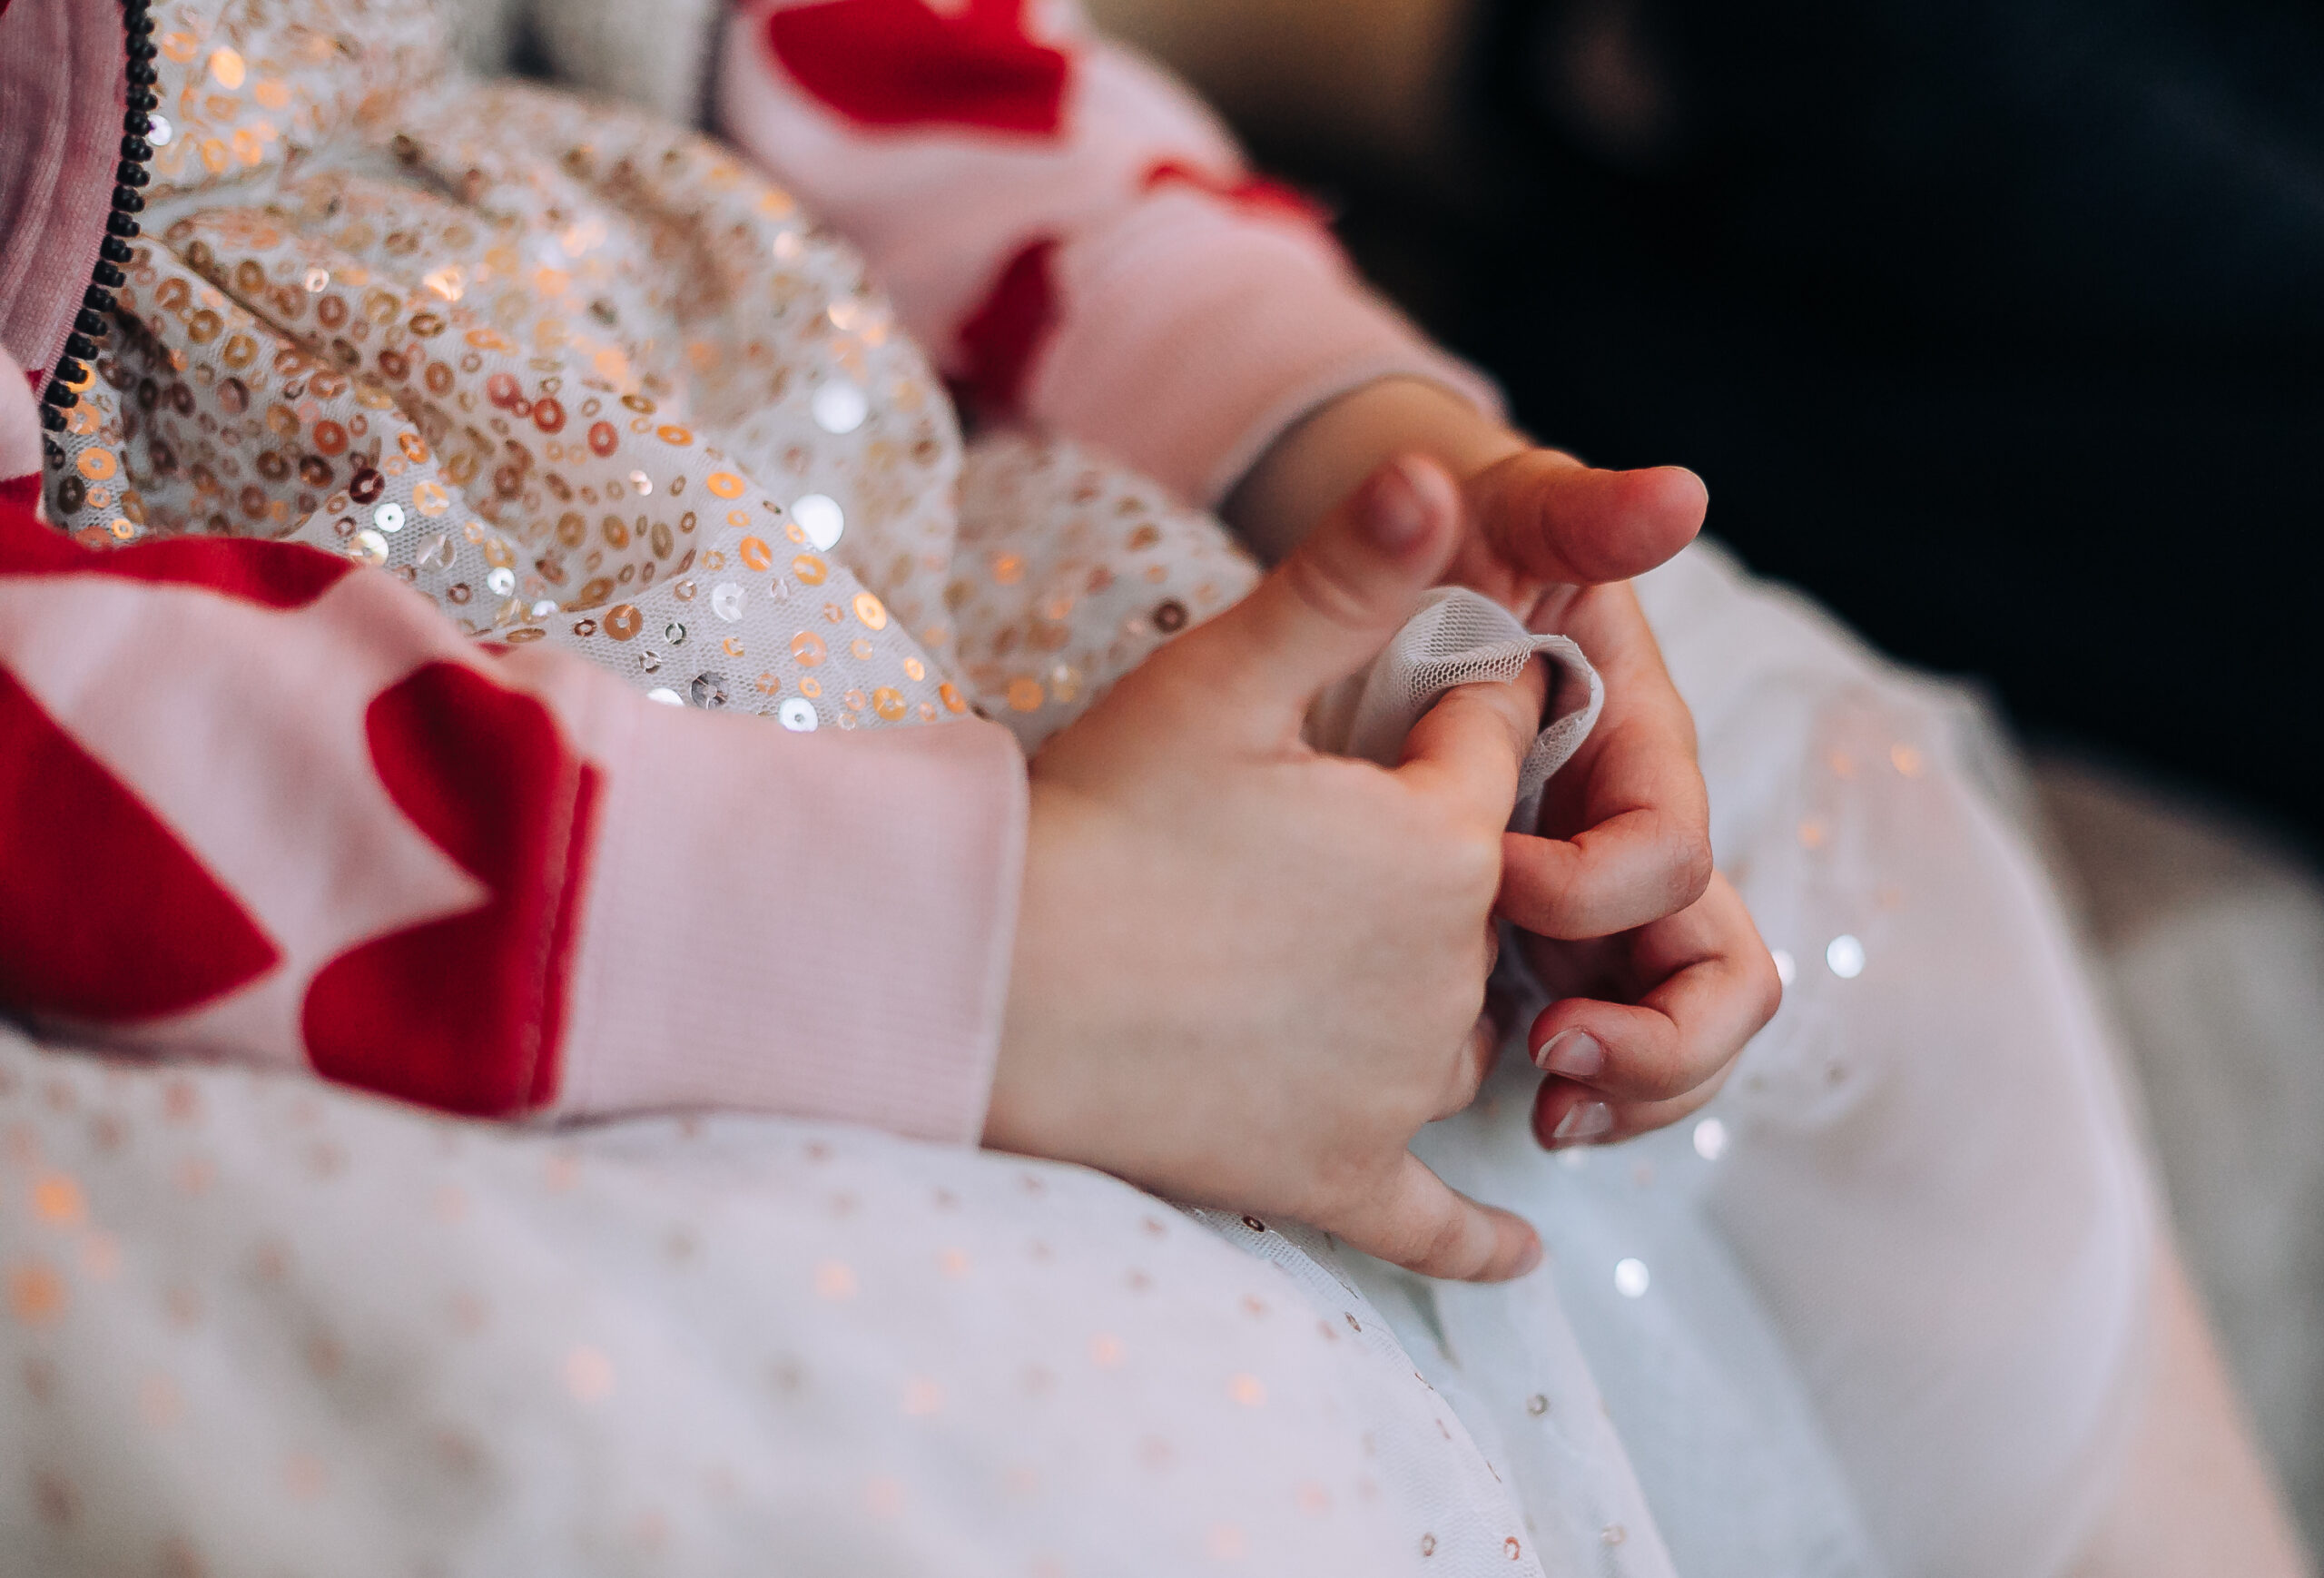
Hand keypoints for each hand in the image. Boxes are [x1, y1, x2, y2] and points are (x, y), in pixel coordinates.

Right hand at [988, 456, 1544, 1281]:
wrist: (985, 987)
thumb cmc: (1097, 820)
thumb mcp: (1222, 678)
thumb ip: (1346, 579)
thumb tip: (1440, 476)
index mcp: (1436, 843)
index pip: (1489, 747)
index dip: (1447, 713)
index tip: (1411, 698)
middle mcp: (1446, 971)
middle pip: (1477, 901)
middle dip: (1423, 865)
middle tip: (1314, 849)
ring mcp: (1395, 1088)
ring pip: (1455, 1033)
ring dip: (1423, 1005)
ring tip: (1341, 981)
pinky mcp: (1336, 1175)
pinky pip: (1437, 1220)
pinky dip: (1477, 1237)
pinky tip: (1516, 1251)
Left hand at [1228, 378, 1775, 1145]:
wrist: (1393, 574)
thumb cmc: (1452, 541)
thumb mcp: (1505, 517)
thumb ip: (1582, 515)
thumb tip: (1682, 494)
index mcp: (1641, 750)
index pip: (1670, 856)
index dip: (1592, 889)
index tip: (1493, 877)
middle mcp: (1633, 835)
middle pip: (1719, 975)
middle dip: (1663, 1041)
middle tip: (1560, 1064)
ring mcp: (1595, 901)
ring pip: (1676, 1030)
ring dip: (1633, 1090)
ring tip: (1548, 1121)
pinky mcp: (1538, 943)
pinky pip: (1601, 1043)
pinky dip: (1582, 1090)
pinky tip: (1515, 1109)